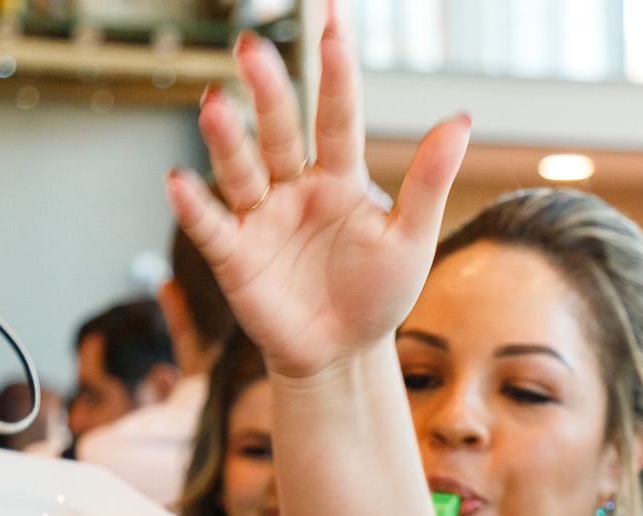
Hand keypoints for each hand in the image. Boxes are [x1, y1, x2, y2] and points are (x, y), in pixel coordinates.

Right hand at [167, 9, 468, 379]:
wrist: (343, 355)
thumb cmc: (378, 294)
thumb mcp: (412, 239)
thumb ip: (430, 181)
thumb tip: (461, 119)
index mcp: (340, 176)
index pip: (337, 114)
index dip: (335, 71)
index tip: (331, 20)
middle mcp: (294, 186)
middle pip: (279, 130)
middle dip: (267, 91)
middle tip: (252, 48)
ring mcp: (261, 217)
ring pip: (241, 168)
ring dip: (226, 138)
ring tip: (216, 103)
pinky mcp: (235, 255)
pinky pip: (212, 226)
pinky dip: (195, 206)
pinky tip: (181, 181)